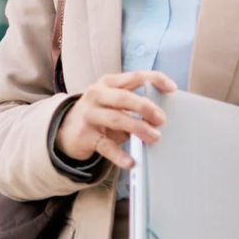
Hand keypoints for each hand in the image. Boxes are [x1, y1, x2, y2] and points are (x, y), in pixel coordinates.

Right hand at [54, 70, 176, 167]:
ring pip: (116, 118)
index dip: (155, 80)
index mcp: (108, 83)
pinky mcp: (84, 135)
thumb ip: (132, 105)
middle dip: (145, 107)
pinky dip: (120, 155)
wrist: (66, 130)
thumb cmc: (98, 114)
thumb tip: (158, 118)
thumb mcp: (113, 103)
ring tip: (154, 137)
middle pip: (124, 97)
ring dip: (138, 128)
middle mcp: (96, 94)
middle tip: (161, 119)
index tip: (172, 88)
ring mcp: (89, 114)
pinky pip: (105, 145)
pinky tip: (131, 162)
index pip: (135, 76)